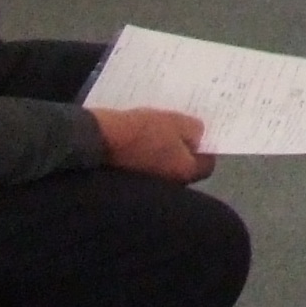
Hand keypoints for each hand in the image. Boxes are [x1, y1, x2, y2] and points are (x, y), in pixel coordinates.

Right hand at [89, 108, 213, 182]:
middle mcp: (169, 185)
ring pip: (163, 165)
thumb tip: (198, 137)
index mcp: (184, 173)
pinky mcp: (129, 178)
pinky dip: (147, 153)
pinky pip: (145, 164)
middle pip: (183, 166)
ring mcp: (148, 184)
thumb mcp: (175, 121)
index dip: (207, 147)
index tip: (201, 133)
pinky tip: (143, 136)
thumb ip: (194, 129)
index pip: (206, 164)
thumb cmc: (143, 131)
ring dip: (163, 151)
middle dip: (184, 149)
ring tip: (160, 129)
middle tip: (180, 129)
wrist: (98, 140)